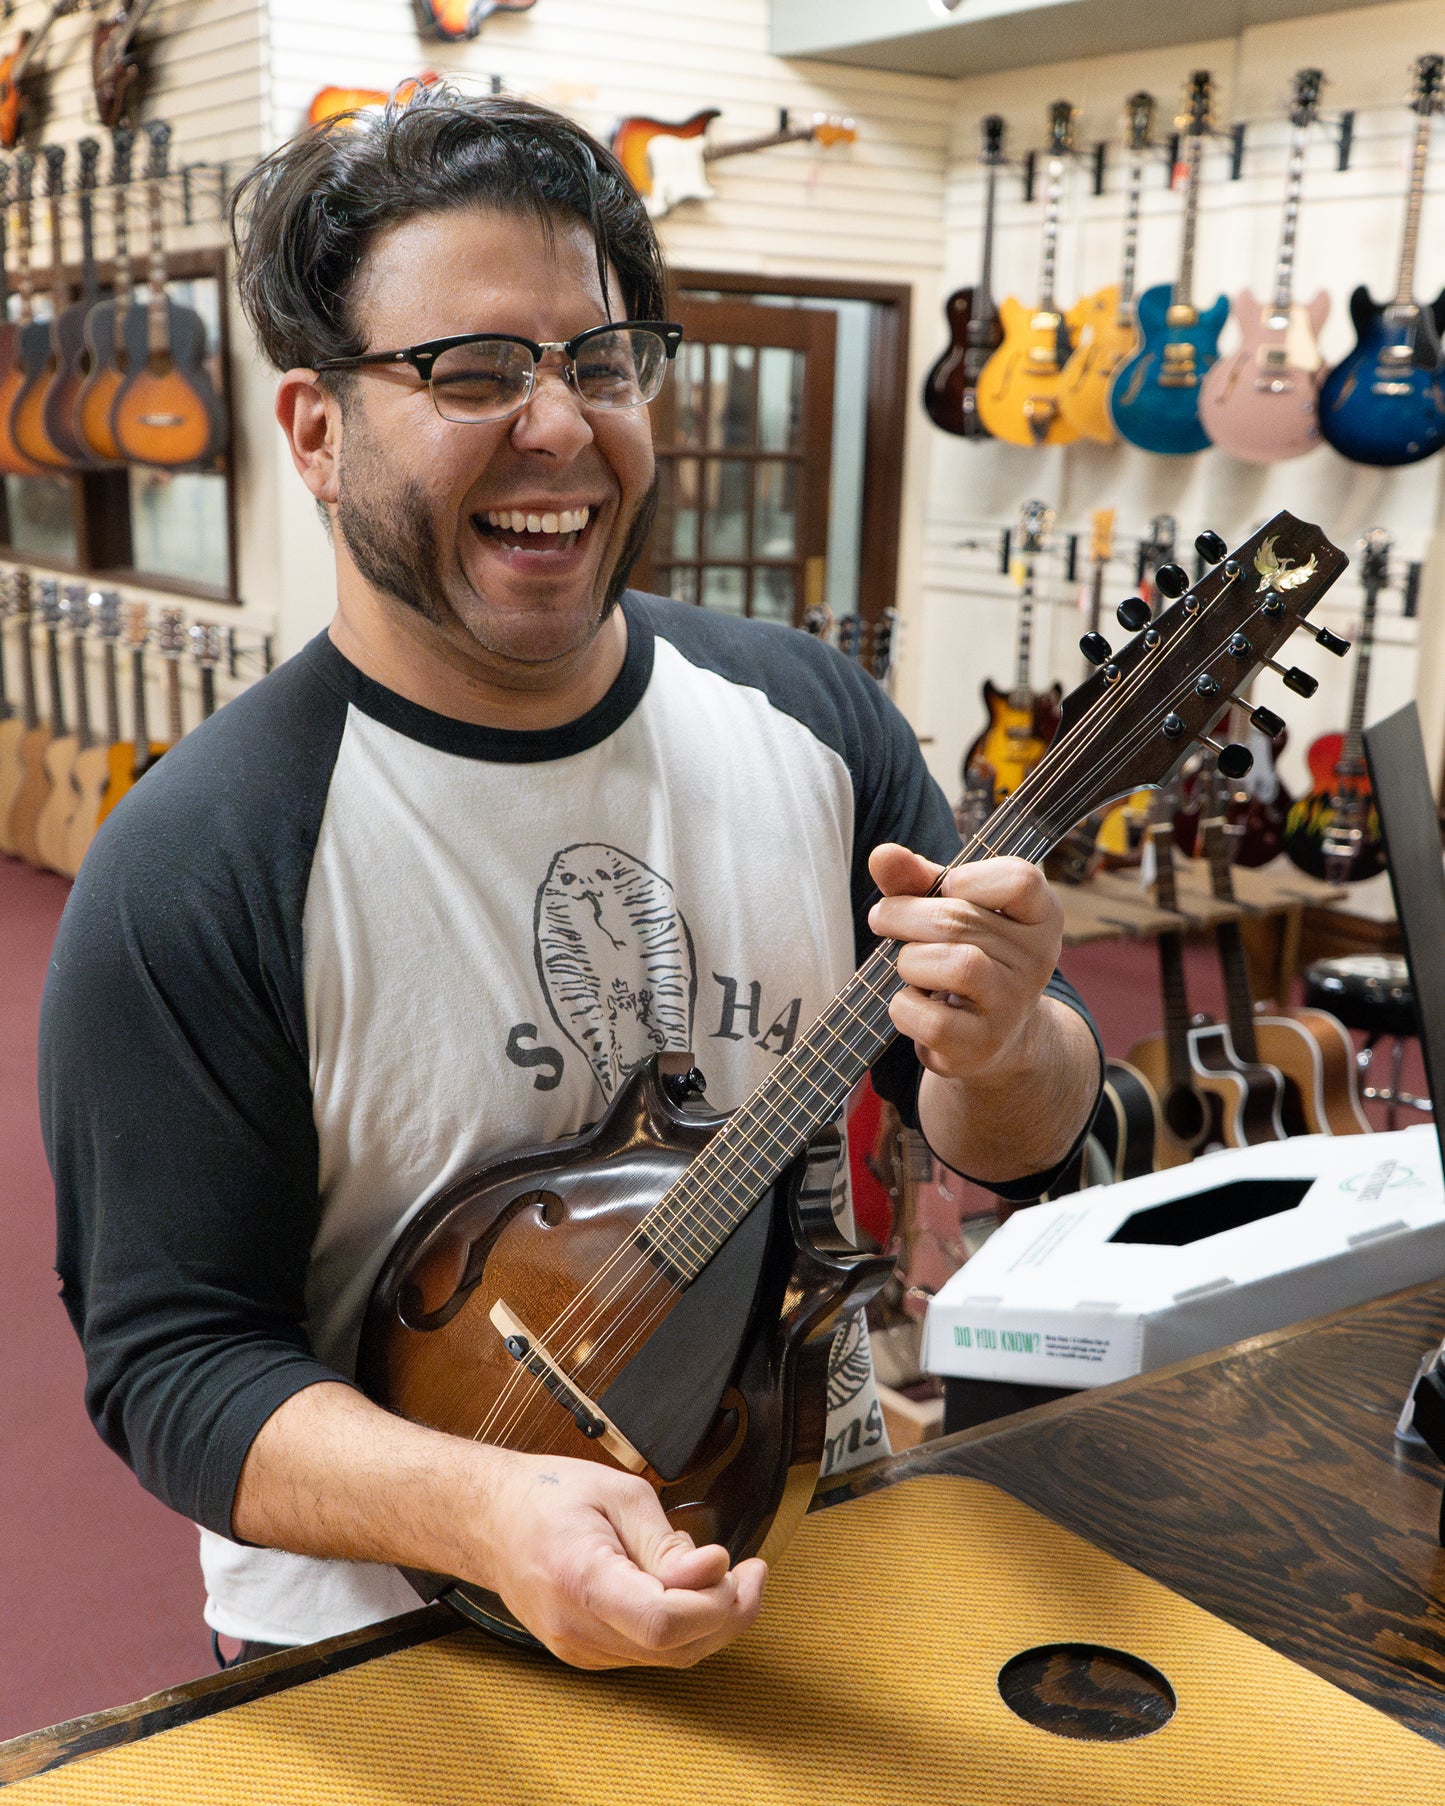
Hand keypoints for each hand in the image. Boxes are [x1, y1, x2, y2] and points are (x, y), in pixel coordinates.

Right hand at [476, 1449, 766, 1668]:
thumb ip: (666, 1542)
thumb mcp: (618, 1494)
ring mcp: (580, 1650)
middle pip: (675, 1649)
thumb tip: (714, 1570)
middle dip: (727, 1613)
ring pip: (669, 1658)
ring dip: (710, 1621)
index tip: (732, 1561)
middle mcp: (578, 1630)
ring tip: (727, 1574)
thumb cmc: (548, 1496)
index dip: (712, 1600)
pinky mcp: (586, 1653)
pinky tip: (688, 1589)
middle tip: (752, 1571)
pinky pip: (649, 1652)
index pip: (662, 1623)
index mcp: (581, 1581)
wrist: (489, 1520)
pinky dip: (682, 1626)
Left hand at [865, 844, 1063, 1081]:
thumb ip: (917, 880)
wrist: (989, 1035)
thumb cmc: (966, 956)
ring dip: (910, 960)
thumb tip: (883, 855)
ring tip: (907, 965)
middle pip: (961, 919)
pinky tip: (911, 1002)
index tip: (945, 887)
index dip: (969, 878)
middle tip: (882, 917)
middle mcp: (1037, 960)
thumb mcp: (949, 911)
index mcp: (1040, 917)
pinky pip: (931, 1018)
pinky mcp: (982, 1044)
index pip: (1020, 880)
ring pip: (954, 965)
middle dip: (905, 914)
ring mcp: (1013, 1005)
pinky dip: (904, 1007)